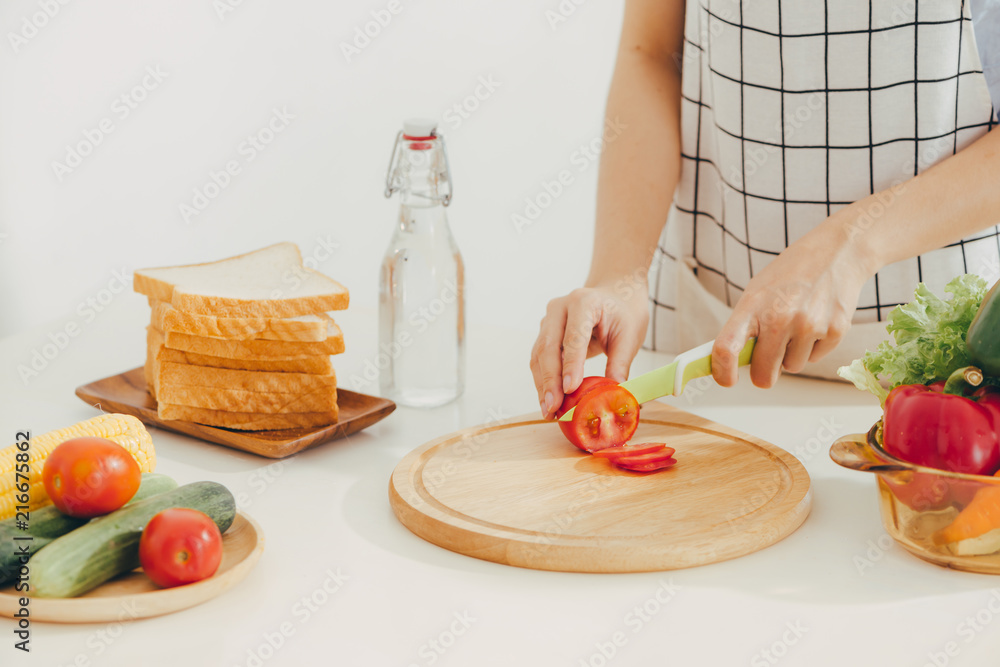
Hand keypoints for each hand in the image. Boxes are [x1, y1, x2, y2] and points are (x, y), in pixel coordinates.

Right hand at [531, 282, 648, 417]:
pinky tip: (548, 400)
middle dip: (549, 381)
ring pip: (539, 355)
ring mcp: (548, 319)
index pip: (573, 337)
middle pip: (549, 347)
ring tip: (549, 410)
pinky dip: (543, 381)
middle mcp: (559, 308)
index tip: (569, 389)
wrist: (614, 293)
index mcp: (583, 302)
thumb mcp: (629, 335)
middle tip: (553, 408)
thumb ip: (620, 363)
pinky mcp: (545, 333)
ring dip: (542, 385)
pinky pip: (539, 359)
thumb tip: (615, 394)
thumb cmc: (624, 312)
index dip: (570, 364)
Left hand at [711, 218, 872, 387]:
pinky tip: (817, 321)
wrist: (837, 253)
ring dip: (791, 355)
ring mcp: (809, 326)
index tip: (726, 380)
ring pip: (791, 367)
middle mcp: (780, 318)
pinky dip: (813, 347)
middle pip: (764, 373)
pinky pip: (814, 358)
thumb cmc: (790, 275)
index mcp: (752, 306)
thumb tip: (733, 363)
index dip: (722, 371)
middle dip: (764, 373)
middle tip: (767, 360)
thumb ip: (746, 326)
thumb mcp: (758, 292)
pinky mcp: (835, 331)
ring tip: (798, 324)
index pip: (726, 347)